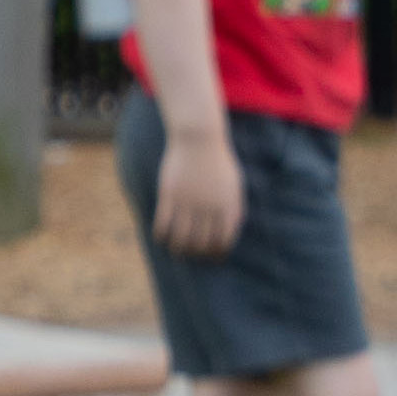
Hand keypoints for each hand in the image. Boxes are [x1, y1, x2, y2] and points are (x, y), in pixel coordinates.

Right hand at [150, 130, 245, 257]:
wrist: (199, 139)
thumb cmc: (218, 163)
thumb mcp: (234, 185)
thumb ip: (233, 210)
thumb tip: (228, 235)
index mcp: (227, 204)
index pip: (223, 239)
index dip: (218, 252)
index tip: (213, 257)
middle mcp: (208, 206)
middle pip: (201, 242)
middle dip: (198, 253)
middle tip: (193, 254)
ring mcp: (188, 201)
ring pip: (181, 237)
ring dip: (178, 249)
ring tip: (177, 250)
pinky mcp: (169, 194)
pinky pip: (163, 224)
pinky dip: (162, 235)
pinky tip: (162, 237)